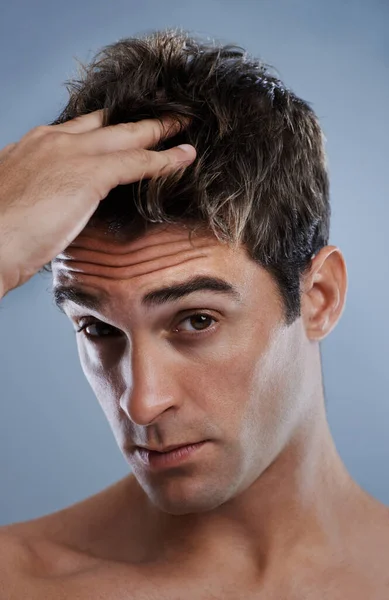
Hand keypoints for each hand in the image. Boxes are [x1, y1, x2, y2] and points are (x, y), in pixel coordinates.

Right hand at [0, 111, 195, 295]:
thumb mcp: (21, 198)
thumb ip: (43, 189)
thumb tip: (56, 201)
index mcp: (34, 145)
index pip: (78, 127)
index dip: (105, 126)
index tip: (122, 125)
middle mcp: (53, 140)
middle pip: (106, 122)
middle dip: (136, 117)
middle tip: (162, 113)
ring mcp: (71, 153)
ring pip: (127, 134)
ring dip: (159, 129)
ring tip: (183, 125)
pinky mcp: (89, 174)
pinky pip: (137, 161)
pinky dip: (165, 159)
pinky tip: (184, 156)